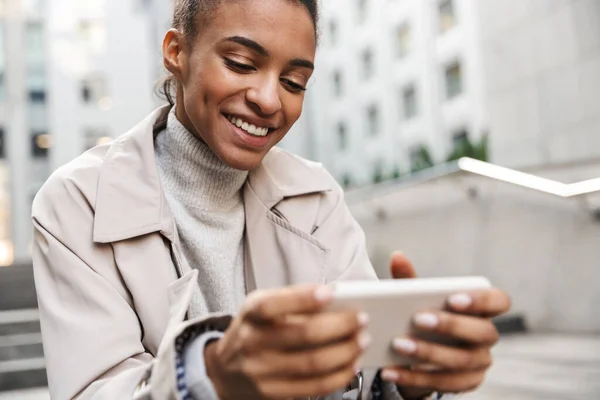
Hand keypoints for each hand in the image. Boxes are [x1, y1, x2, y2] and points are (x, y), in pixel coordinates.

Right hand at [204, 285, 370, 398]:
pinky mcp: (273, 393)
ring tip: (362, 341)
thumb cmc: (253, 330)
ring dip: (345, 352)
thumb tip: (334, 296)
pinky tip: (351, 364)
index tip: (331, 293)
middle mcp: (253, 342)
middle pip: (303, 334)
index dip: (303, 298)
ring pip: (313, 363)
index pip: (274, 305)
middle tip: (362, 319)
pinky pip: (313, 387)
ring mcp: (261, 371)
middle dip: (339, 326)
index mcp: (251, 314)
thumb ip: (291, 300)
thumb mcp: (260, 307)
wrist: (225, 371)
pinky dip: (338, 376)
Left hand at [386, 251, 510, 398]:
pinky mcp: (466, 383)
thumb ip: (410, 281)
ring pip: (462, 360)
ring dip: (428, 353)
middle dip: (450, 325)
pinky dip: (414, 378)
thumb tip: (397, 256)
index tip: (453, 298)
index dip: (482, 300)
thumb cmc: (422, 319)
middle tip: (418, 319)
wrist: (417, 358)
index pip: (500, 301)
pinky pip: (444, 383)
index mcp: (480, 309)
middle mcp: (486, 336)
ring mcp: (479, 362)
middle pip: (482, 332)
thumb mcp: (416, 300)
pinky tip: (392, 370)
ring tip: (398, 346)